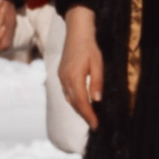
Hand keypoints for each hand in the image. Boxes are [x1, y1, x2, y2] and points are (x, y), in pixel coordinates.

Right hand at [58, 6, 103, 130]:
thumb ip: (97, 82)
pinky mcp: (61, 74)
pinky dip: (74, 100)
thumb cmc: (90, 47)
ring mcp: (61, 76)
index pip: (81, 102)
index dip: (89, 115)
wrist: (76, 32)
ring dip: (78, 108)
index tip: (96, 125)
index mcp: (74, 77)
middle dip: (84, 115)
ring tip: (89, 116)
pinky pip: (67, 91)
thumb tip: (96, 99)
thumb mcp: (98, 64)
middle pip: (74, 102)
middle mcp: (65, 79)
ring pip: (69, 98)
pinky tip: (81, 102)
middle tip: (94, 124)